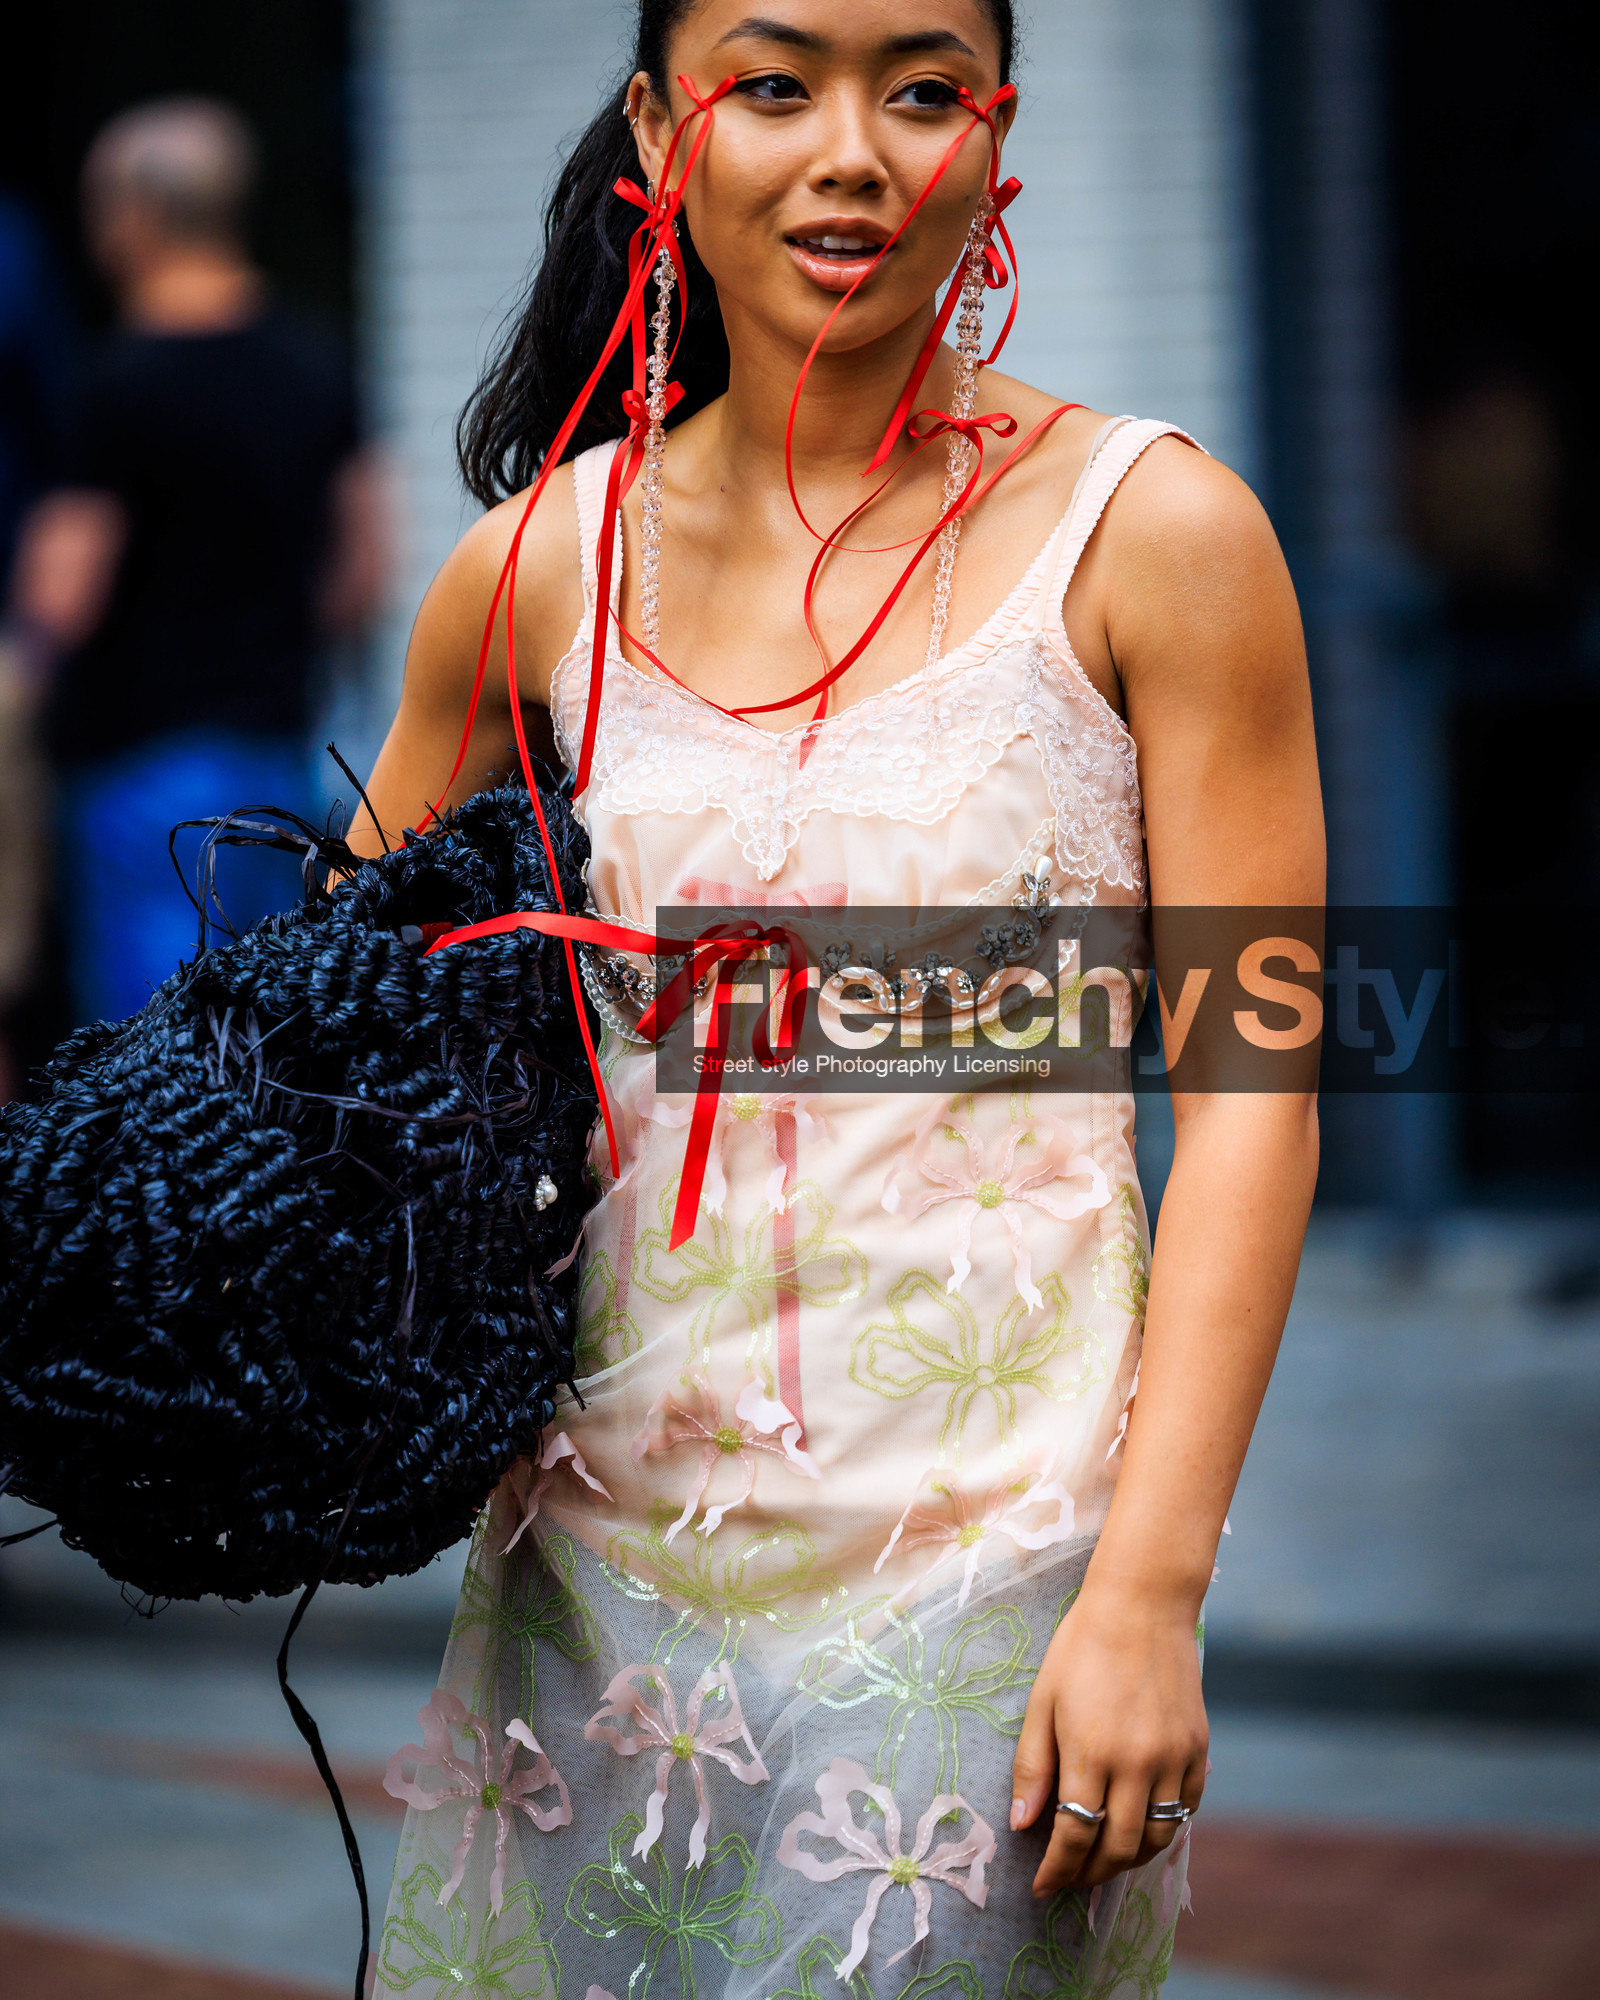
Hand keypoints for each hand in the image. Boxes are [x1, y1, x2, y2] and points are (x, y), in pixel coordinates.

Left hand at [1009, 1583, 1206, 1894]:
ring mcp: (1174, 1758)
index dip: (1057, 1869)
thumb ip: (1032, 1766)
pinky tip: (1141, 1828)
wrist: (1142, 1605)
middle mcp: (1138, 1763)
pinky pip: (1186, 1810)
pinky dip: (1164, 1830)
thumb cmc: (1081, 1648)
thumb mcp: (1043, 1701)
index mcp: (1091, 1751)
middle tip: (1070, 1878)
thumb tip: (1022, 1825)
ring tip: (1103, 1861)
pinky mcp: (1199, 1749)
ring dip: (1127, 1861)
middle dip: (1090, 1874)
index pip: (1075, 1835)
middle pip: (1118, 1849)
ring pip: (1155, 1838)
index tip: (1042, 1887)